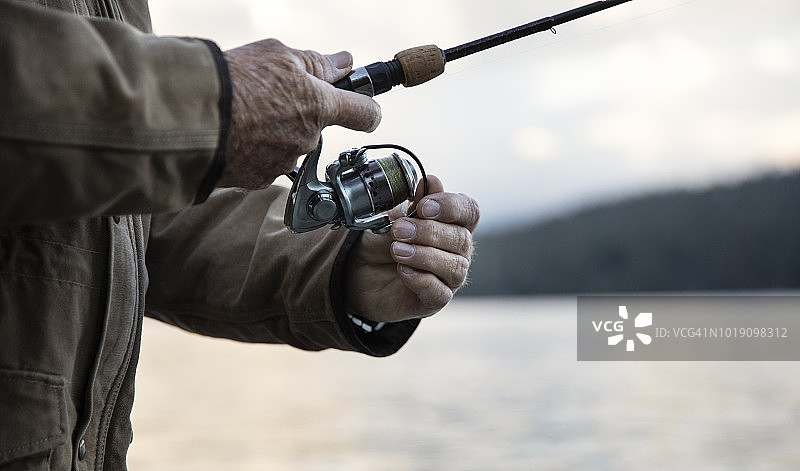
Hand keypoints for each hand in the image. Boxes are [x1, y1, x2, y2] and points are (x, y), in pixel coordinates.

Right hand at [219, 39, 381, 189]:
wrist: (190, 118)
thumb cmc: (235, 81)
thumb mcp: (278, 54)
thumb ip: (316, 63)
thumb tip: (344, 63)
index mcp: (320, 106)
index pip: (365, 113)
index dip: (368, 108)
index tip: (366, 105)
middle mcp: (308, 139)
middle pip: (314, 127)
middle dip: (296, 113)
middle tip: (266, 96)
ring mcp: (283, 162)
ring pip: (285, 144)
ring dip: (271, 132)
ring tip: (242, 115)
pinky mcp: (259, 179)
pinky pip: (262, 161)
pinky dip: (251, 150)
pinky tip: (232, 134)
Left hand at [343, 175, 479, 322]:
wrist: (358, 272)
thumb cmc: (383, 241)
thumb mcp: (392, 217)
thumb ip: (414, 203)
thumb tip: (432, 181)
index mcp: (452, 224)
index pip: (470, 211)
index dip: (451, 207)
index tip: (424, 206)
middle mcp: (457, 251)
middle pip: (461, 239)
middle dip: (428, 232)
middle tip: (398, 229)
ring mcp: (448, 278)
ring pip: (454, 267)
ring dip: (424, 255)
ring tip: (397, 250)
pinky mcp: (434, 301)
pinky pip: (439, 293)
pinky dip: (422, 280)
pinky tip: (403, 270)